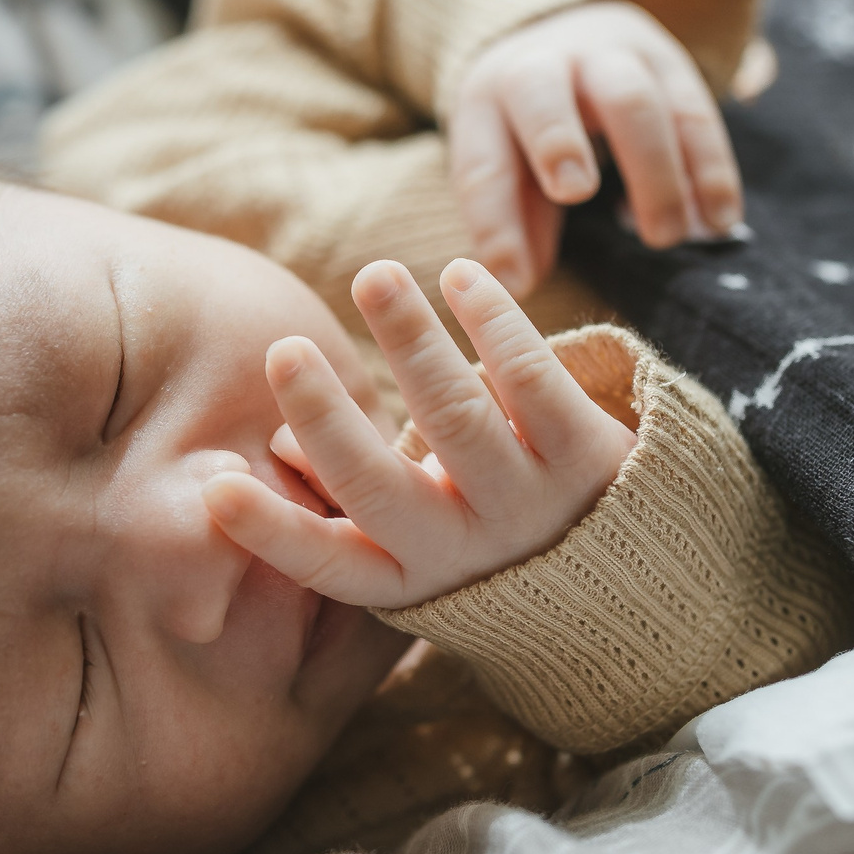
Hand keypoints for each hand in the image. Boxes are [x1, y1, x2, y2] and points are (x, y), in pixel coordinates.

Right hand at [202, 259, 638, 607]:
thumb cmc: (487, 540)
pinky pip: (536, 383)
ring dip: (413, 343)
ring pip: (460, 420)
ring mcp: (529, 506)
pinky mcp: (588, 458)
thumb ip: (348, 494)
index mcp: (406, 576)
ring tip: (374, 276)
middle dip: (331, 419)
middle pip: (384, 488)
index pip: (327, 563)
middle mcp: (463, 550)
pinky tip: (461, 276)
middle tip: (286, 352)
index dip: (271, 532)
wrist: (637, 574)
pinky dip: (496, 324)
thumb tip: (277, 445)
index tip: (216, 492)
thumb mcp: (416, 539)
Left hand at [447, 0, 741, 290]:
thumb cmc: (528, 129)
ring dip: (654, 172)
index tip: (515, 281)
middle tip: (577, 195)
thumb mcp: (506, 168)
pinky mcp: (668, 63)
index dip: (495, 223)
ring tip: (668, 237)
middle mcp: (543, 66)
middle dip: (556, 142)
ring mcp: (608, 57)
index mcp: (487, 99)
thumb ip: (512, 225)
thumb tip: (516, 287)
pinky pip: (694, 111)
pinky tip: (718, 220)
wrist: (573, 36)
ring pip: (633, 101)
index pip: (482, 161)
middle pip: (544, 98)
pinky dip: (709, 167)